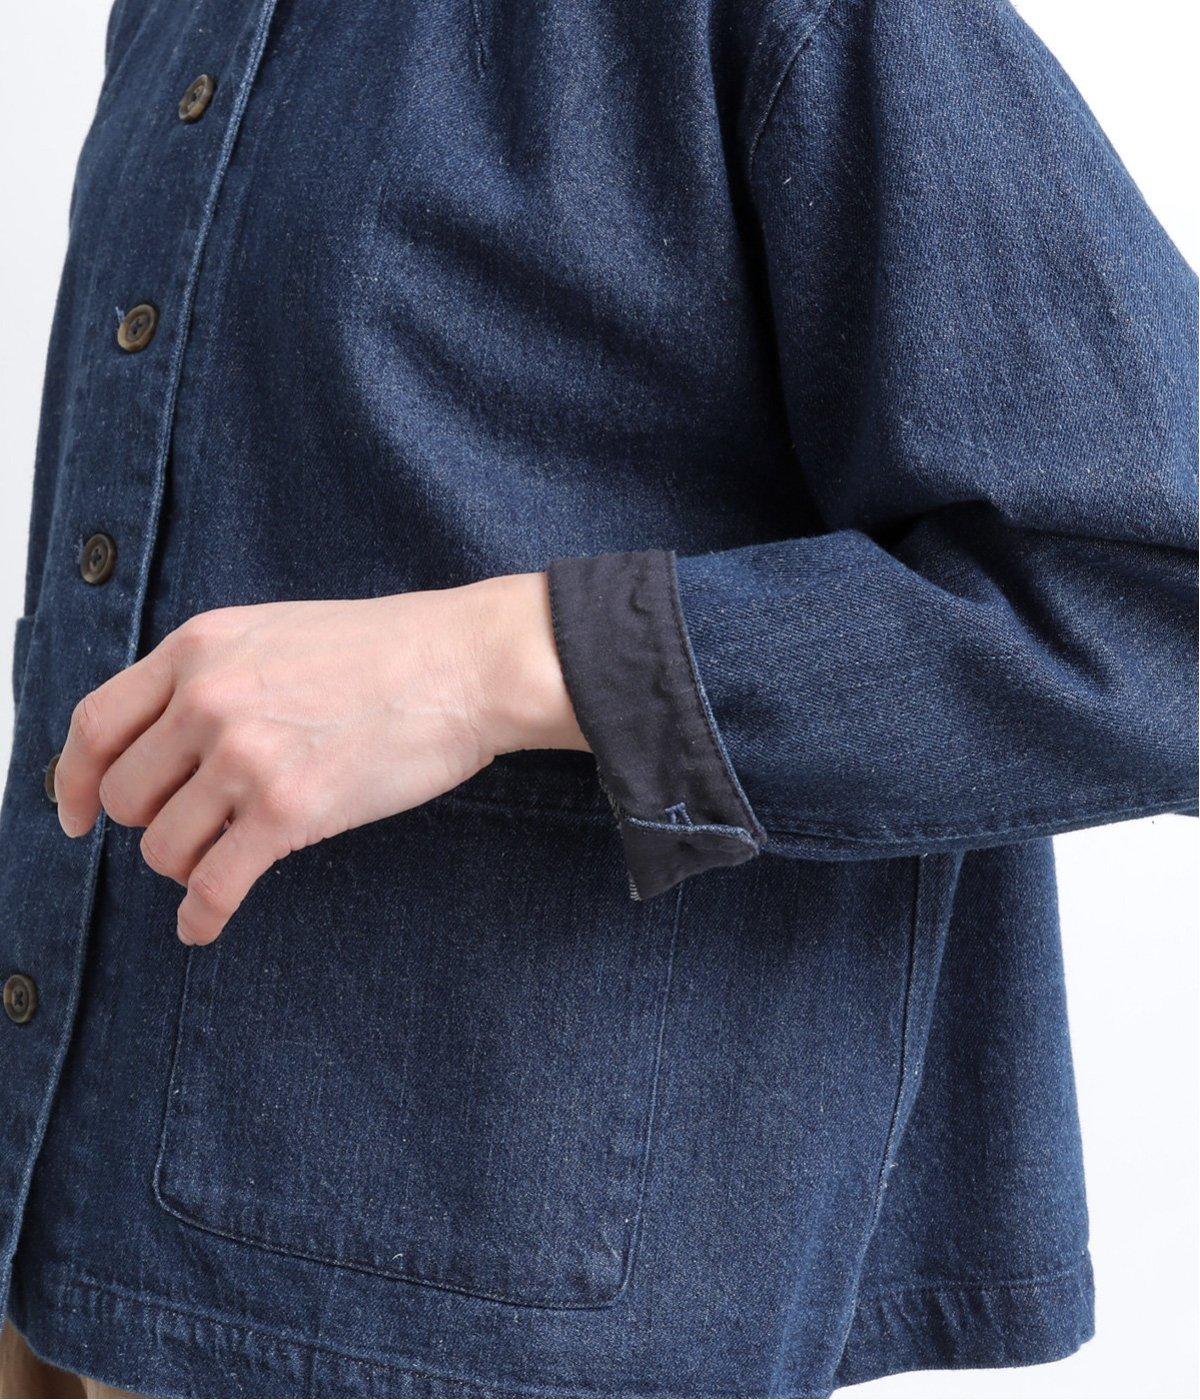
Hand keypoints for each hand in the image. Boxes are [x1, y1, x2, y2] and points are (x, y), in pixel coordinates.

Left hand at [52, 572, 587, 944]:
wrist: (462, 666)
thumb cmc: (383, 650)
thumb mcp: (272, 633)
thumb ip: (209, 676)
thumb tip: (163, 740)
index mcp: (197, 650)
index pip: (95, 726)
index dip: (73, 782)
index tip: (76, 816)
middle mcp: (207, 701)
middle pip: (126, 797)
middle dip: (148, 825)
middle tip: (184, 830)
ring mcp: (245, 757)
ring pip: (163, 847)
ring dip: (184, 866)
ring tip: (217, 861)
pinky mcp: (289, 811)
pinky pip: (215, 886)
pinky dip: (201, 917)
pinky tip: (204, 927)